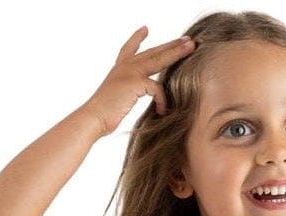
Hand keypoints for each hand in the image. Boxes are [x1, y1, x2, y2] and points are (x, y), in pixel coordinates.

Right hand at [80, 26, 195, 136]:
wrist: (94, 117)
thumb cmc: (105, 114)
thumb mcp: (119, 97)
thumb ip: (130, 90)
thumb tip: (142, 93)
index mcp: (120, 69)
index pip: (129, 49)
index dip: (137, 38)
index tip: (145, 29)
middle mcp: (125, 66)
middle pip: (153, 52)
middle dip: (171, 44)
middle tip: (187, 39)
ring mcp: (130, 72)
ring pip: (159, 59)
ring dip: (177, 53)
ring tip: (191, 47)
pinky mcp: (135, 82)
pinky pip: (157, 89)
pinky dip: (162, 101)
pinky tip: (162, 111)